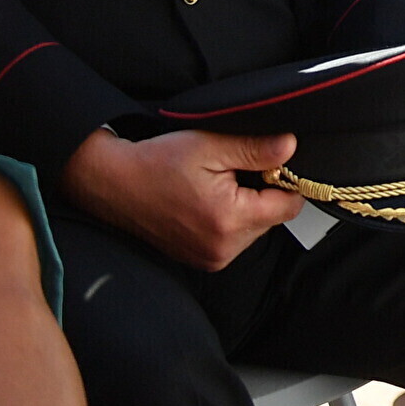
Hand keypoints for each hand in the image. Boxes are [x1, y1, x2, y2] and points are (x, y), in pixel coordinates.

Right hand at [62, 125, 301, 270]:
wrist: (113, 183)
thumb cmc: (157, 163)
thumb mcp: (210, 145)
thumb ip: (256, 148)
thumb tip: (291, 146)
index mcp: (228, 220)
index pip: (289, 206)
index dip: (285, 181)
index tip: (267, 166)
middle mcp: (222, 248)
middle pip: (273, 218)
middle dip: (263, 194)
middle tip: (233, 173)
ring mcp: (210, 258)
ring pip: (255, 230)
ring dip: (246, 208)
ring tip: (217, 188)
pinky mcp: (201, 260)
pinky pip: (235, 240)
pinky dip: (230, 221)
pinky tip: (208, 203)